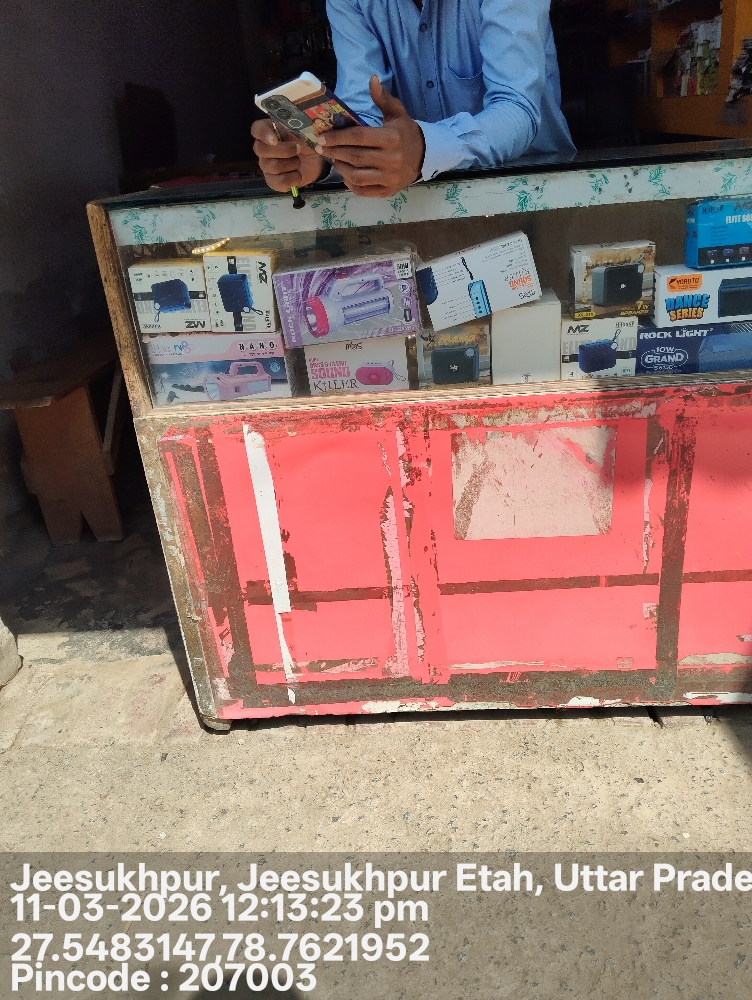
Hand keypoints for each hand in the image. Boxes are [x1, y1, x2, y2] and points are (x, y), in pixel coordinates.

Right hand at [251, 119, 325, 191]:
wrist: (314, 159)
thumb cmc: (307, 140)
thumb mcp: (306, 128)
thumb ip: (300, 126)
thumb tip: (301, 137)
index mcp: (269, 130)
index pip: (256, 129)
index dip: (263, 134)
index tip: (275, 139)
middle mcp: (264, 148)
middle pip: (261, 150)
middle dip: (283, 151)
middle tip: (298, 149)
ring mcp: (266, 165)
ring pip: (272, 167)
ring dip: (291, 164)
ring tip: (299, 162)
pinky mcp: (273, 181)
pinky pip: (277, 182)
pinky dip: (292, 179)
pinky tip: (298, 175)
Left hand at [315, 76, 424, 197]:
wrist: (424, 156)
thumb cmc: (405, 132)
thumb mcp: (396, 113)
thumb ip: (382, 98)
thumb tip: (372, 79)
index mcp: (391, 138)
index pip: (359, 137)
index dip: (338, 137)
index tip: (322, 137)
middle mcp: (391, 160)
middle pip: (355, 157)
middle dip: (334, 152)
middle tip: (321, 148)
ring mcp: (389, 178)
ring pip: (356, 176)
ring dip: (341, 168)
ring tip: (334, 159)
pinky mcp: (387, 191)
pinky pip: (362, 190)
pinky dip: (350, 183)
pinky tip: (345, 173)